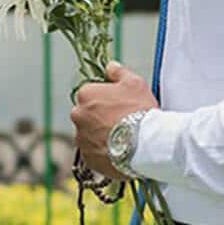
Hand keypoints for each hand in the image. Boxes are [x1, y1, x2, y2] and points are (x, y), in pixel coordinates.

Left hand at [70, 61, 158, 178]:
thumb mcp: (135, 83)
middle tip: (120, 122)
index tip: (118, 105)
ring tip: (121, 139)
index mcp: (85, 94)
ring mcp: (81, 138)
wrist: (145, 144)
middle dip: (99, 117)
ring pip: (88, 134)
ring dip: (100, 135)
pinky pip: (92, 153)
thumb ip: (119, 72)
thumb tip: (110, 66)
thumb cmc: (140, 111)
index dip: (105, 99)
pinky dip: (102, 152)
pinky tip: (118, 150)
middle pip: (87, 114)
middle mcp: (78, 115)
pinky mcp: (87, 158)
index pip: (90, 93)